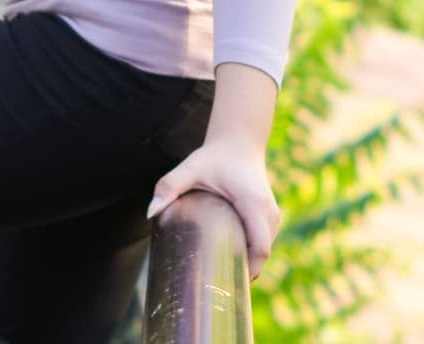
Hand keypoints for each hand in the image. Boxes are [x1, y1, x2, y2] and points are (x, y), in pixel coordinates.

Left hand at [145, 139, 280, 281]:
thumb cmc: (215, 157)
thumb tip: (150, 212)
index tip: (227, 281)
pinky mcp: (271, 216)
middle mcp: (269, 211)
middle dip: (245, 270)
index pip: (260, 248)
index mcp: (253, 203)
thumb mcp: (191, 168)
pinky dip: (252, 250)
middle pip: (263, 253)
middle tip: (218, 282)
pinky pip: (264, 240)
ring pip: (265, 248)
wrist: (239, 141)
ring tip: (222, 272)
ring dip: (248, 260)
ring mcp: (273, 214)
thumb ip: (169, 186)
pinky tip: (232, 258)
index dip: (249, 269)